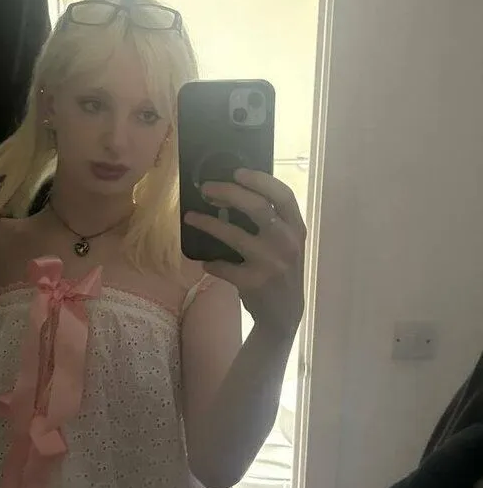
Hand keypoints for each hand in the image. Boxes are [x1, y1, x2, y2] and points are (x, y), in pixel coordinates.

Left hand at [184, 169, 306, 340]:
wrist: (285, 315)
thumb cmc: (282, 272)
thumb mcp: (288, 245)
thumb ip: (273, 223)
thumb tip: (237, 195)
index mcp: (297, 229)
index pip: (283, 195)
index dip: (260, 180)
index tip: (237, 171)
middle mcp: (287, 243)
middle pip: (257, 207)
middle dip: (228, 192)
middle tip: (206, 189)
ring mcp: (271, 263)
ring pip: (234, 234)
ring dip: (208, 223)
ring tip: (190, 217)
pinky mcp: (254, 282)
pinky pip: (223, 266)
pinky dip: (211, 263)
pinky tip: (205, 262)